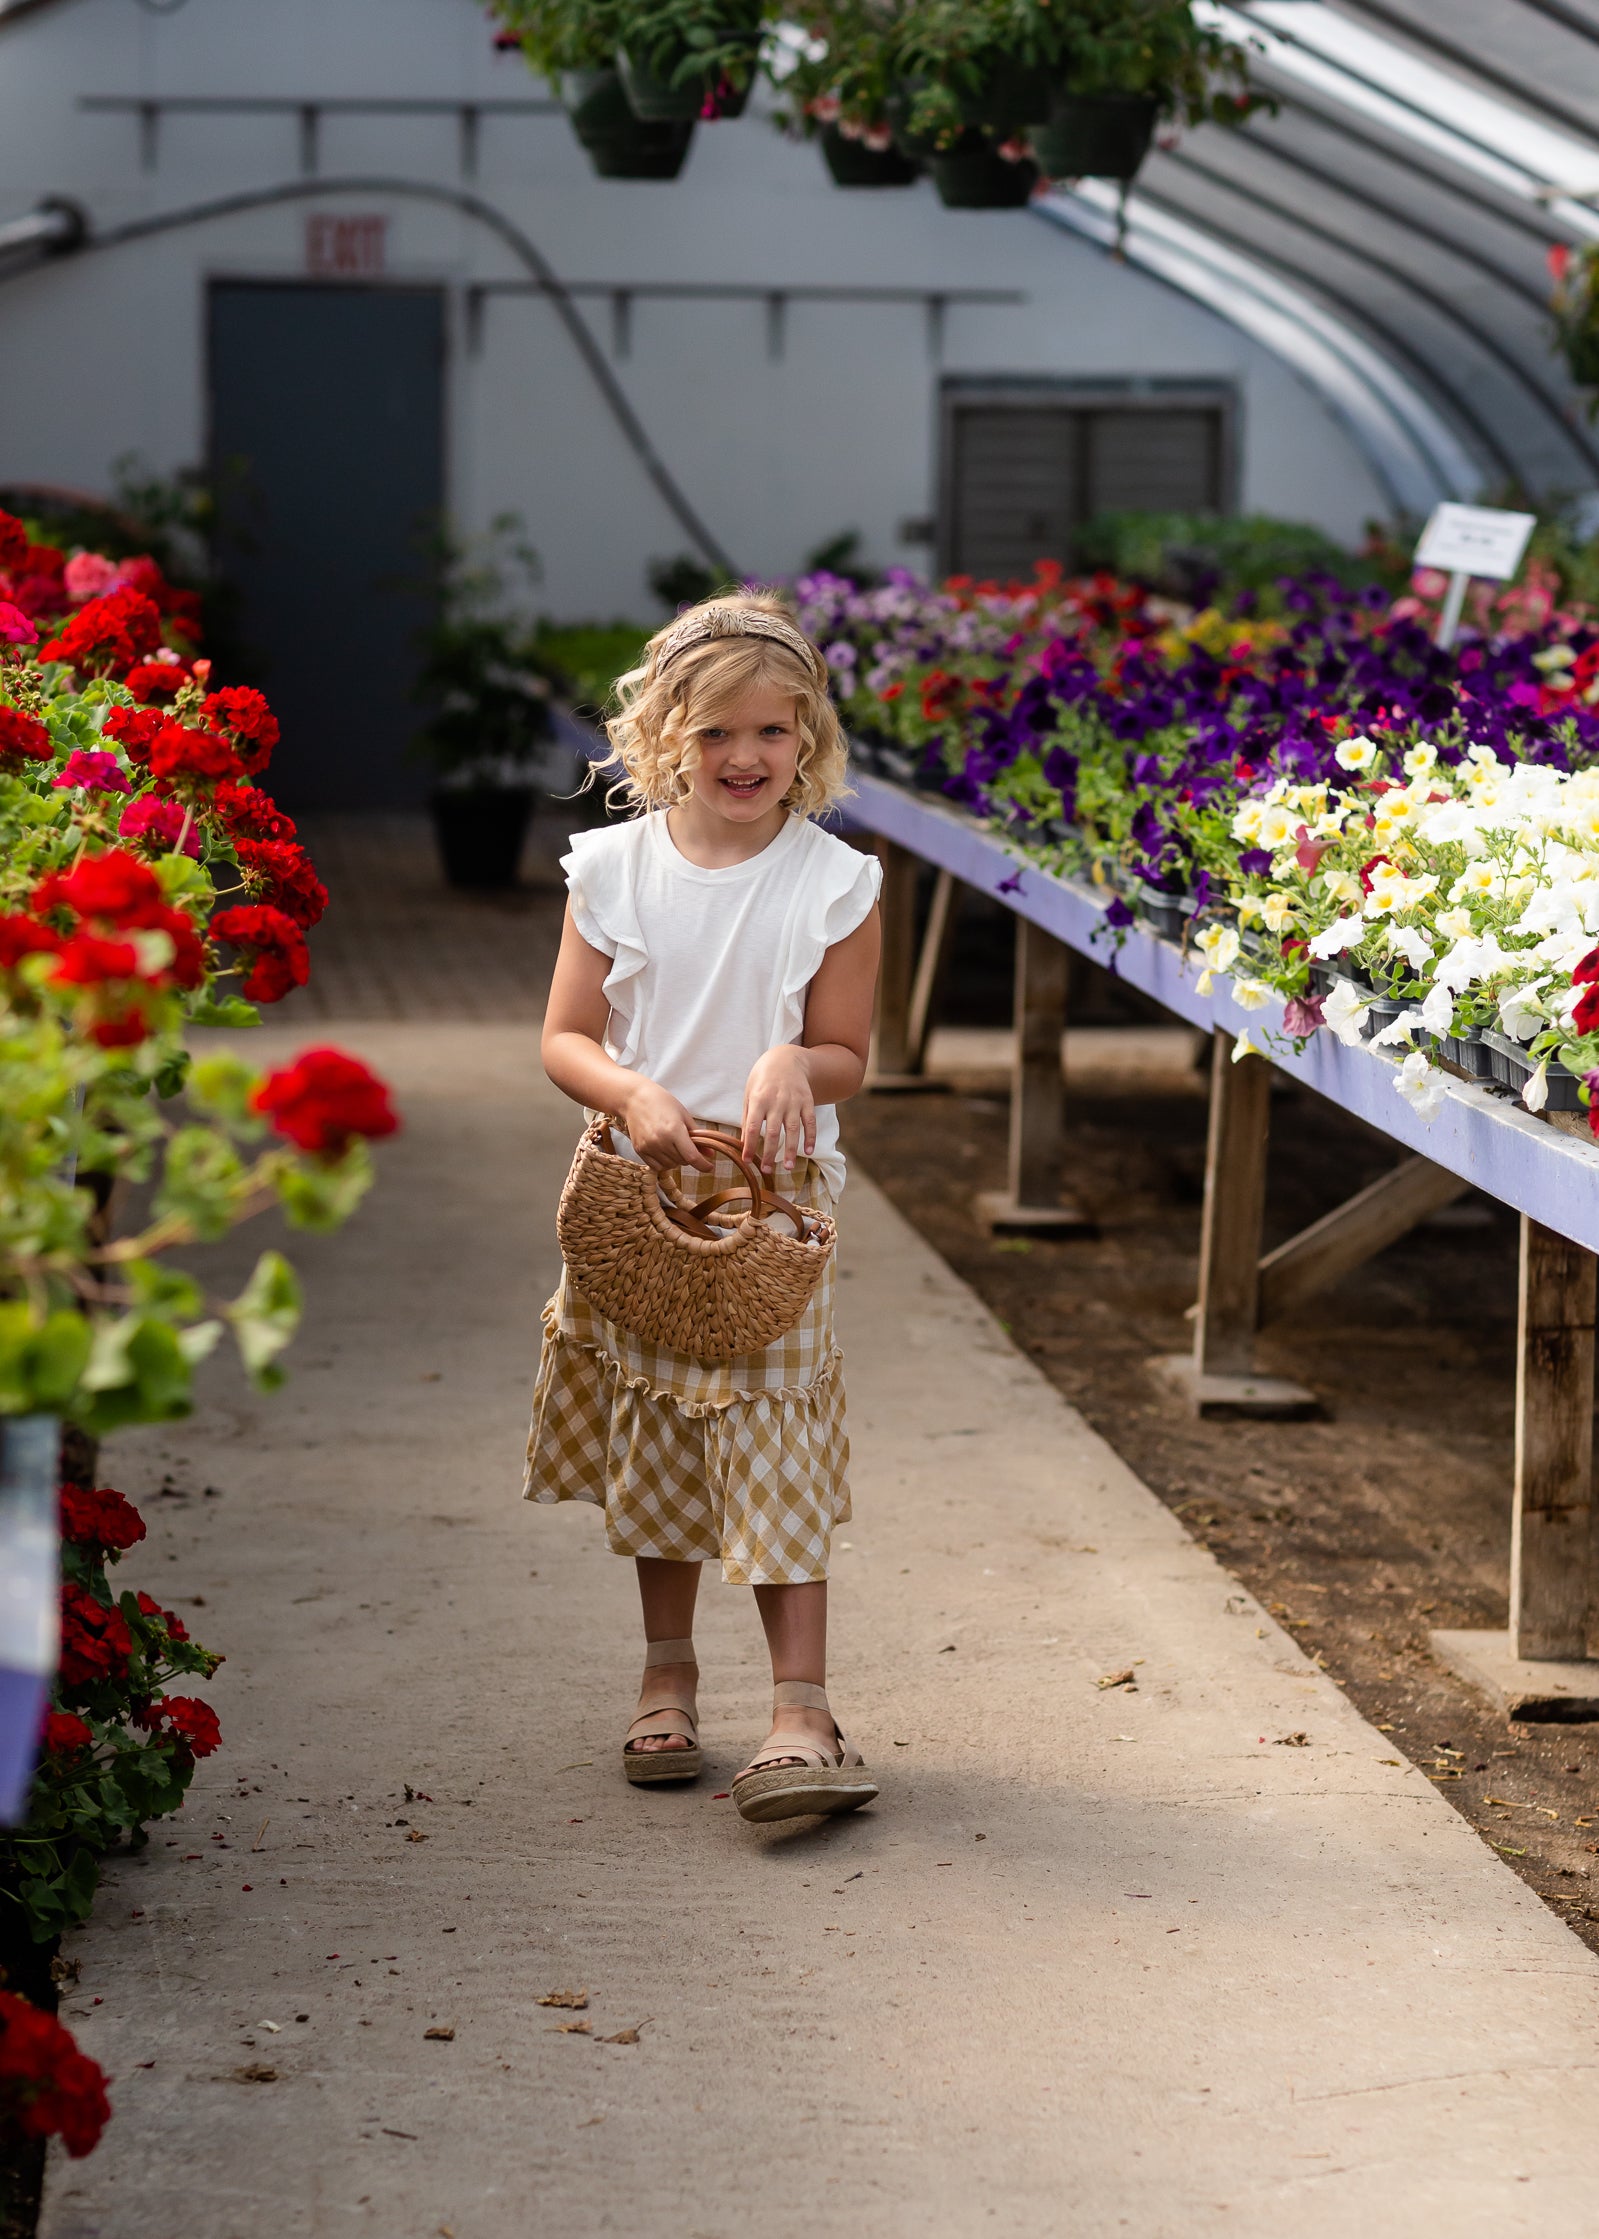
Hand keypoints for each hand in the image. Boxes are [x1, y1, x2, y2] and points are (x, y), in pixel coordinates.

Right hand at [619, 1079, 709, 1173]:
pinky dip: (664, 1162)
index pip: (692, 1157)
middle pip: (682, 1162)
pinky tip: (664, 1151)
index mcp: (674, 1130)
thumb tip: (709, 1153)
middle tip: (686, 1144)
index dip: (703, 1165)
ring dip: (676, 1160)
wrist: (635, 1099)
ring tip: (674, 1145)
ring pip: (670, 1166)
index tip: (709, 1167)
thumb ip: (697, 1136)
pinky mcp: (639, 1150)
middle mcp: (660, 1141)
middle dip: (689, 1156)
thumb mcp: (684, 1116)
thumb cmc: (662, 1102)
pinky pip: (656, 1166)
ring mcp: (648, 1147)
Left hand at [742, 1045, 815, 1173]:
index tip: (747, 1161)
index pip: (752, 1127)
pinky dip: (811, 1137)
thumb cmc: (763, 1079)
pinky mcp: (807, 1101)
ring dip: (791, 1150)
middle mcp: (777, 1101)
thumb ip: (747, 1116)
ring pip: (793, 1130)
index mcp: (758, 1099)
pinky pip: (810, 1122)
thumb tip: (744, 1141)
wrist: (786, 1058)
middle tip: (767, 1170)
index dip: (749, 1145)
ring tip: (788, 1167)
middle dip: (769, 1153)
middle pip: (773, 1132)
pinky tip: (809, 1152)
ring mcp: (794, 1102)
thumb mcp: (749, 1093)